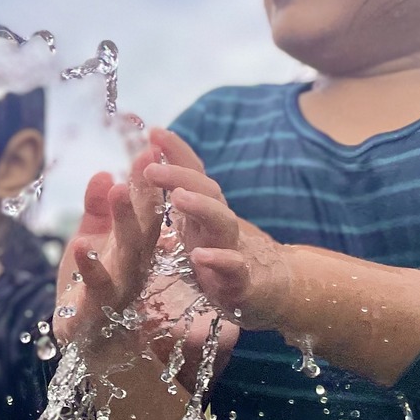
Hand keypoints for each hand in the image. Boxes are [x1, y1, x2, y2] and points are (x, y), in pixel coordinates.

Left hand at [55, 142, 165, 346]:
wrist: (87, 339)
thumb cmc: (94, 284)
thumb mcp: (93, 238)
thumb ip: (97, 208)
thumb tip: (104, 173)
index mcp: (138, 245)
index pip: (149, 208)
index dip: (151, 179)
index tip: (152, 146)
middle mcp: (137, 263)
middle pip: (146, 225)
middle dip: (147, 194)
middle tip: (146, 161)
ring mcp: (121, 285)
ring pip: (129, 252)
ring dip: (125, 221)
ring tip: (119, 191)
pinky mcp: (97, 306)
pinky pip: (96, 285)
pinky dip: (89, 266)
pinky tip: (79, 244)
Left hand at [144, 128, 290, 332]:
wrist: (269, 288)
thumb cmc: (222, 251)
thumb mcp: (195, 222)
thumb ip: (179, 193)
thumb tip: (152, 157)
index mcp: (204, 209)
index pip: (193, 173)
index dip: (176, 152)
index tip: (153, 131)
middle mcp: (218, 223)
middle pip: (206, 191)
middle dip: (179, 175)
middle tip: (150, 167)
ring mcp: (232, 249)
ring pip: (221, 223)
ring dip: (201, 207)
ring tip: (178, 197)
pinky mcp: (240, 281)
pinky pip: (232, 269)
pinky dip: (218, 261)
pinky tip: (200, 256)